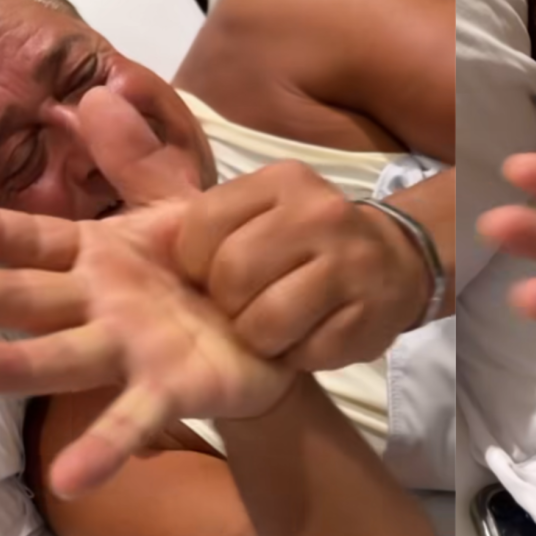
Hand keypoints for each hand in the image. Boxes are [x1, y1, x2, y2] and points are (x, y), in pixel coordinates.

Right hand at [0, 89, 294, 499]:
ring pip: (63, 357)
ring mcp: (128, 352)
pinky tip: (73, 476)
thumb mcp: (177, 205)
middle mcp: (99, 308)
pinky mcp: (168, 390)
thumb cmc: (208, 265)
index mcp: (98, 259)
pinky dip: (105, 446)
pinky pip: (134, 418)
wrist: (273, 322)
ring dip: (12, 366)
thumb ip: (137, 159)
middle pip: (29, 298)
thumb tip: (96, 92)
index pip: (33, 241)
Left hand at [173, 163, 428, 371]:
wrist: (393, 264)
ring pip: (266, 322)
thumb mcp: (261, 208)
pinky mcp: (368, 315)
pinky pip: (305, 353)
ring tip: (275, 325)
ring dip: (259, 337)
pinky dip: (298, 355)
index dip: (194, 264)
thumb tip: (141, 235)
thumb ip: (204, 215)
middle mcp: (320, 213)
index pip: (203, 223)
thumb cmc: (305, 242)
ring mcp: (351, 264)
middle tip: (246, 305)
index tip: (214, 272)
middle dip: (227, 304)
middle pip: (233, 274)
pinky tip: (312, 334)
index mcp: (283, 181)